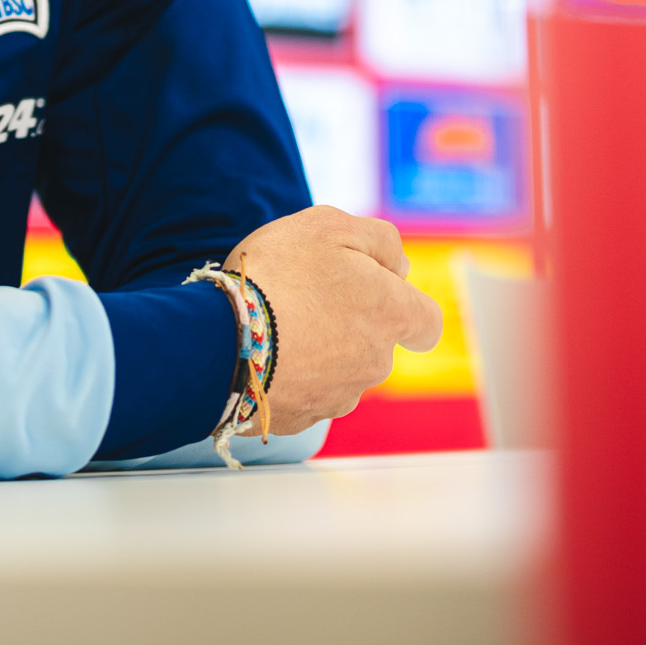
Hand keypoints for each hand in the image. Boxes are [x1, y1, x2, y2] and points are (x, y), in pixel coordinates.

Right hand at [224, 206, 442, 430]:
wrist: (219, 339)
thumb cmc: (277, 275)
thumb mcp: (329, 226)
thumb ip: (379, 240)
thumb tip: (402, 265)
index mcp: (390, 315)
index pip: (426, 323)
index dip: (405, 305)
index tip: (374, 291)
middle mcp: (375, 363)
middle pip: (377, 343)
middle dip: (350, 322)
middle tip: (304, 295)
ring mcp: (338, 396)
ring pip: (341, 370)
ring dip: (319, 351)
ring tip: (276, 324)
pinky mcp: (302, 419)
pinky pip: (305, 393)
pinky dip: (291, 375)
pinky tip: (262, 353)